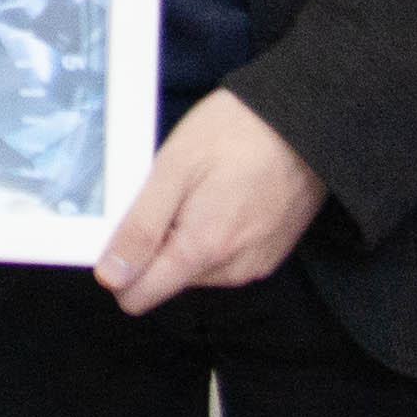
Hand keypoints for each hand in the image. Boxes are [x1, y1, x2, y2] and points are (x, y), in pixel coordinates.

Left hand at [90, 90, 328, 314]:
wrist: (306, 120)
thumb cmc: (236, 133)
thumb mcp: (172, 169)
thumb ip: (140, 228)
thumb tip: (110, 277)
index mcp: (201, 250)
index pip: (139, 296)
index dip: (121, 265)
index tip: (129, 226)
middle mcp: (231, 270)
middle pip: (166, 279)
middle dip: (159, 242)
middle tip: (175, 193)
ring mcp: (254, 264)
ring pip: (195, 268)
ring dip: (188, 236)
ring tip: (205, 189)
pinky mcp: (270, 254)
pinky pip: (225, 258)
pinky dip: (216, 233)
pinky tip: (226, 195)